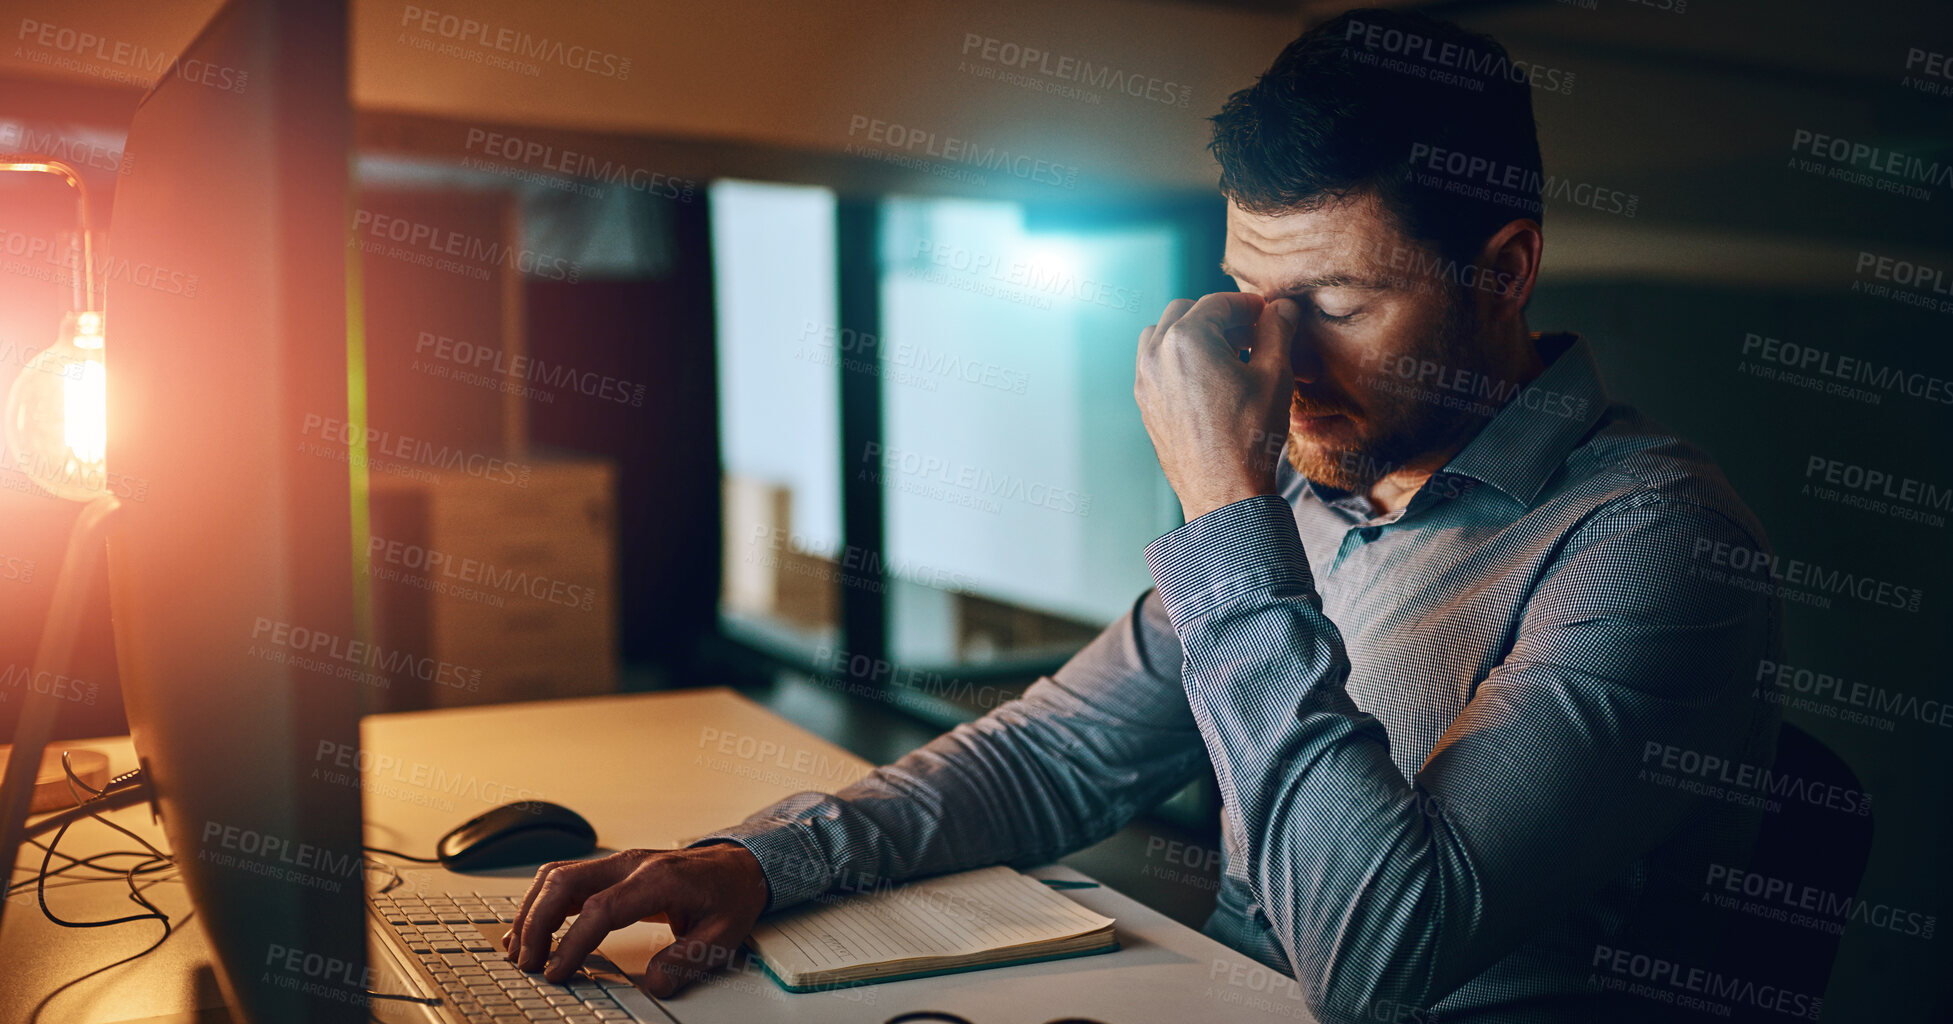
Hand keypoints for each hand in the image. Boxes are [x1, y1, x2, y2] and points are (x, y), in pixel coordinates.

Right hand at [504, 842, 770, 997]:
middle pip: (565, 882)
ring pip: (557, 876)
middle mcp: (631, 864)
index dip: (573, 942)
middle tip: (528, 963)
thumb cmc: (730, 894)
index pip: (600, 908)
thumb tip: (656, 983)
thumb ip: (688, 960)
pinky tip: (532, 928)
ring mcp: (619, 864)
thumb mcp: (723, 935)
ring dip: (532, 910)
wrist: (739, 865)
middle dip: (537, 923)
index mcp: (658, 878)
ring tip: (520, 949)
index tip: (557, 971)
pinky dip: (542, 902)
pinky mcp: (612, 871)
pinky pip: (566, 878)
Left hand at [1135, 293, 1297, 521]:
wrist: (1224, 493)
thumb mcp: (1274, 376)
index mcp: (1186, 339)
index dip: (1248, 304)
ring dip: (1194, 334)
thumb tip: (1282, 307)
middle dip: (1220, 318)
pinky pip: (1156, 364)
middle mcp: (1156, 354)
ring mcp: (1145, 380)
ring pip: (1163, 335)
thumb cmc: (1251, 436)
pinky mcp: (1145, 403)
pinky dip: (1179, 359)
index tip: (1267, 314)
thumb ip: (1277, 331)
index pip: (1218, 302)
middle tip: (1251, 336)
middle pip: (1186, 312)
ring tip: (1228, 356)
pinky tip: (1210, 381)